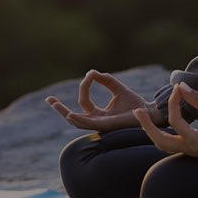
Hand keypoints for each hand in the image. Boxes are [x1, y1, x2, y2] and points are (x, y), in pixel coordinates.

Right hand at [45, 69, 162, 131]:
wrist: (148, 111)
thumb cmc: (134, 103)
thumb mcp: (117, 88)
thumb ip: (105, 80)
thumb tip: (91, 72)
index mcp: (99, 114)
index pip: (84, 101)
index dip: (85, 86)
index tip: (90, 74)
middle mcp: (97, 121)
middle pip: (74, 116)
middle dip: (60, 108)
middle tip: (49, 99)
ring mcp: (100, 125)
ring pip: (77, 121)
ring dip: (64, 112)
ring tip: (54, 104)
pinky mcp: (105, 126)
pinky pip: (88, 123)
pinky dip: (78, 118)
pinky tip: (69, 113)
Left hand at [134, 82, 197, 156]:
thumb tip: (182, 86)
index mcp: (196, 143)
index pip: (176, 121)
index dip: (175, 101)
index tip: (180, 86)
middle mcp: (190, 150)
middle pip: (159, 141)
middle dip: (146, 126)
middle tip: (137, 111)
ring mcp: (191, 152)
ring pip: (164, 145)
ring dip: (152, 131)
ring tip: (144, 118)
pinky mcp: (194, 150)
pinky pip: (171, 144)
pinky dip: (163, 133)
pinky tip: (163, 123)